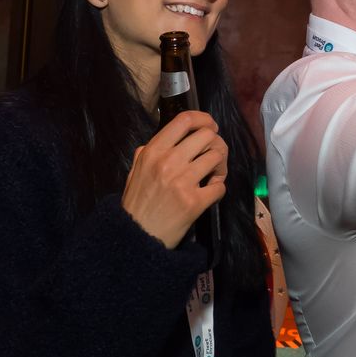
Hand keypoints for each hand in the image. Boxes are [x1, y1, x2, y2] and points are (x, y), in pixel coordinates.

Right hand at [120, 110, 227, 247]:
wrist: (136, 237)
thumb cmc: (136, 204)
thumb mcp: (134, 171)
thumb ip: (148, 152)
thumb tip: (168, 137)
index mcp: (153, 151)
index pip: (184, 120)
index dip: (204, 119)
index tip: (210, 126)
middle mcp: (168, 161)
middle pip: (207, 135)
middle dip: (216, 143)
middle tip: (214, 156)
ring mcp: (182, 181)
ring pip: (217, 156)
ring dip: (220, 165)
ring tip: (214, 175)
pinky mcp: (194, 201)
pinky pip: (220, 186)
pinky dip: (219, 188)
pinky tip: (211, 192)